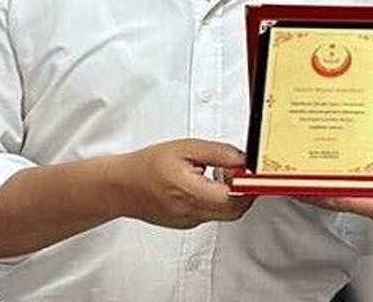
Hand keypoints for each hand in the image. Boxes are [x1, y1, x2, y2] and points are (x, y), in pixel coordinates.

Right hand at [111, 139, 253, 228]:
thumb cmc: (147, 166)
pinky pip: (211, 214)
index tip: (253, 174)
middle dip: (244, 191)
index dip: (249, 186)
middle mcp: (191, 212)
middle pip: (235, 210)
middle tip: (238, 171)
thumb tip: (244, 159)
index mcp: (190, 192)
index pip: (234, 199)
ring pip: (224, 213)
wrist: (120, 186)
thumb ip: (219, 153)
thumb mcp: (186, 148)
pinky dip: (216, 200)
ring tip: (216, 174)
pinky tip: (205, 184)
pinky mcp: (187, 223)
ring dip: (230, 195)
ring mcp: (189, 221)